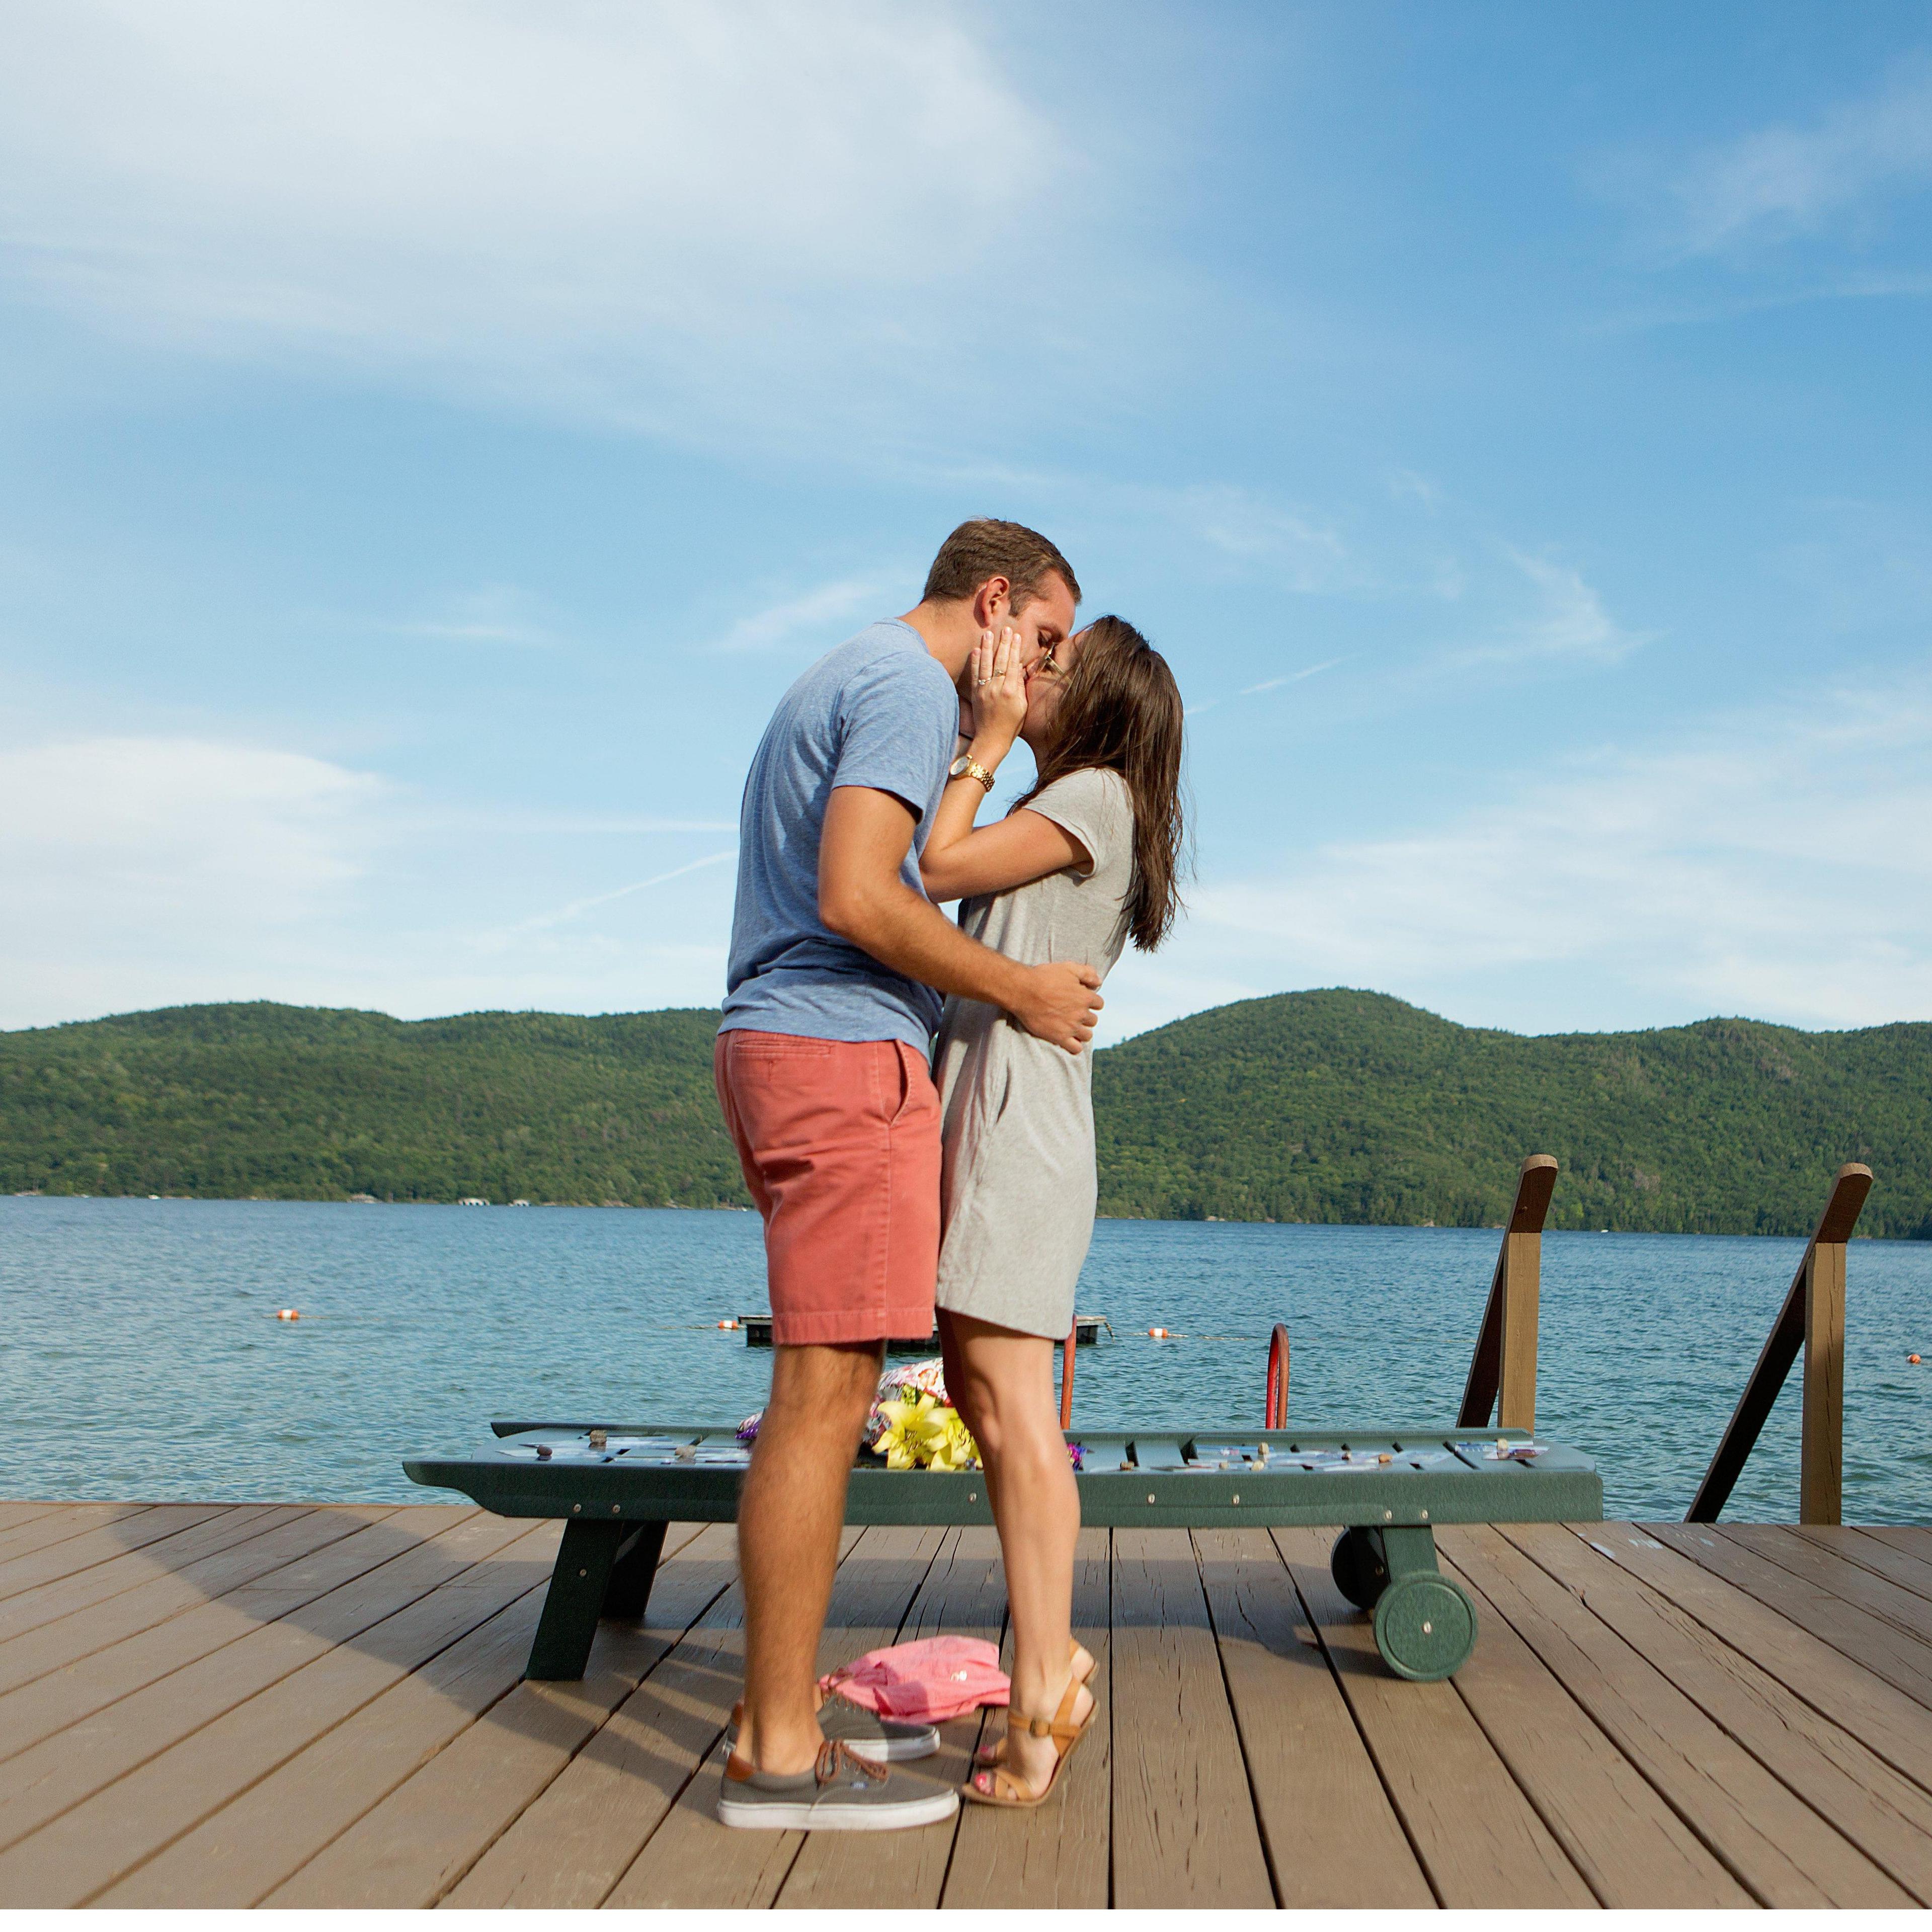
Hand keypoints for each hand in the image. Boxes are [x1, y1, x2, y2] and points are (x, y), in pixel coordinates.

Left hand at [966, 626, 1027, 748]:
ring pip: (986, 664)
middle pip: (1001, 661)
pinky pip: (974, 675)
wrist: (991, 739)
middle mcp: (997, 688)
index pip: (1014, 664)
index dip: (1015, 649)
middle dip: (1004, 643)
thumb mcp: (1022, 707)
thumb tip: (1019, 669)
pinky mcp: (975, 694)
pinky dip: (974, 662)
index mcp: (1011, 691)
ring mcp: (984, 690)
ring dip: (987, 647)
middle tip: (1006, 629)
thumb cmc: (1011, 725)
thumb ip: (1020, 687)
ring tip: (988, 633)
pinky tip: (975, 650)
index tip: (1017, 636)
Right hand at [1009, 960, 1102, 1054]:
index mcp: (1085, 997)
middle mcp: (1081, 1013)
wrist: (1023, 991)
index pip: (1099, 1004)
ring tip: (1072, 1026)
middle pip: (1093, 1020)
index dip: (1090, 1001)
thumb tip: (1099, 982)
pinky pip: (1075, 1048)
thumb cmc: (1044, 977)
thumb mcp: (1068, 967)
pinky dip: (1075, 1045)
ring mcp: (1071, 1027)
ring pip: (1087, 1035)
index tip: (1081, 1000)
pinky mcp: (1059, 1037)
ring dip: (1082, 1031)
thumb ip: (1087, 973)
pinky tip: (1069, 1039)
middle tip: (1074, 1013)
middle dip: (1086, 1016)